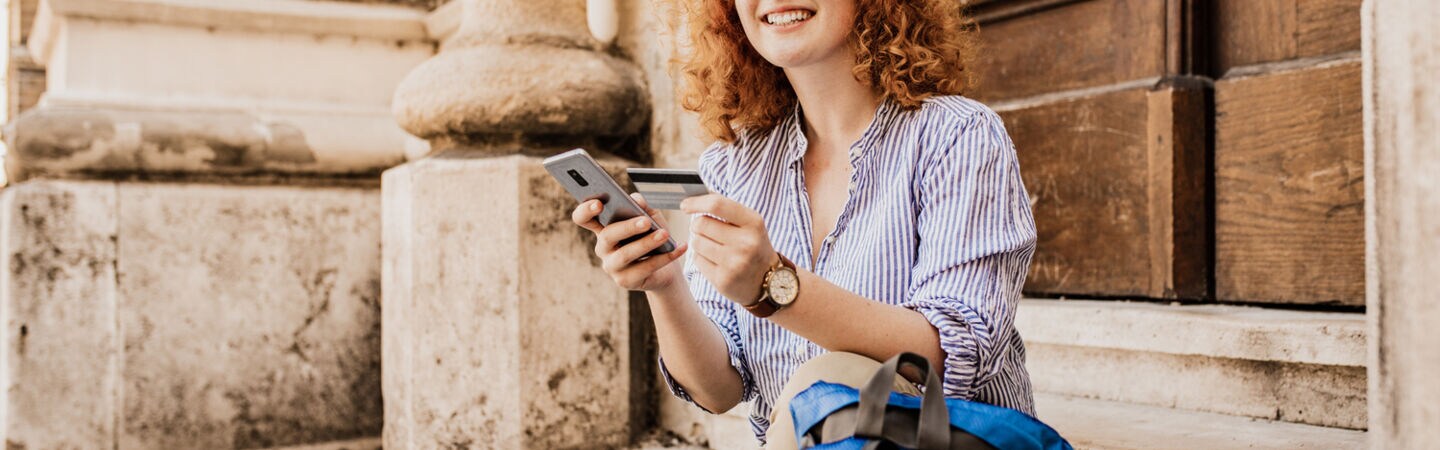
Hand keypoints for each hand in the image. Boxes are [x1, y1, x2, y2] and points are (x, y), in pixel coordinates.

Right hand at [572, 193, 688, 290]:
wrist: (666, 268)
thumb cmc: (653, 237)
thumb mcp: (650, 218)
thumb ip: (642, 207)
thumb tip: (636, 199)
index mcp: (603, 228)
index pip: (583, 218)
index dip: (585, 210)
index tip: (599, 204)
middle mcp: (603, 247)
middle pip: (607, 235)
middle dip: (627, 227)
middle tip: (645, 221)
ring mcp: (611, 266)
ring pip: (626, 254)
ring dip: (646, 243)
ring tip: (665, 235)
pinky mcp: (625, 281)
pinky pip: (645, 268)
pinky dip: (665, 258)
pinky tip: (680, 248)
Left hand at [680, 194, 778, 304]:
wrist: (768, 281)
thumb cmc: (753, 245)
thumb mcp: (750, 223)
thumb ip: (726, 209)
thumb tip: (695, 199)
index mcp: (753, 223)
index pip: (717, 205)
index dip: (696, 203)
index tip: (685, 205)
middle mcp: (746, 243)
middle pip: (701, 224)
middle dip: (698, 225)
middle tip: (707, 231)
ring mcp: (734, 263)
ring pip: (696, 242)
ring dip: (698, 242)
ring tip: (713, 246)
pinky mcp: (722, 280)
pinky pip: (696, 260)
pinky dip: (700, 257)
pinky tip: (714, 260)